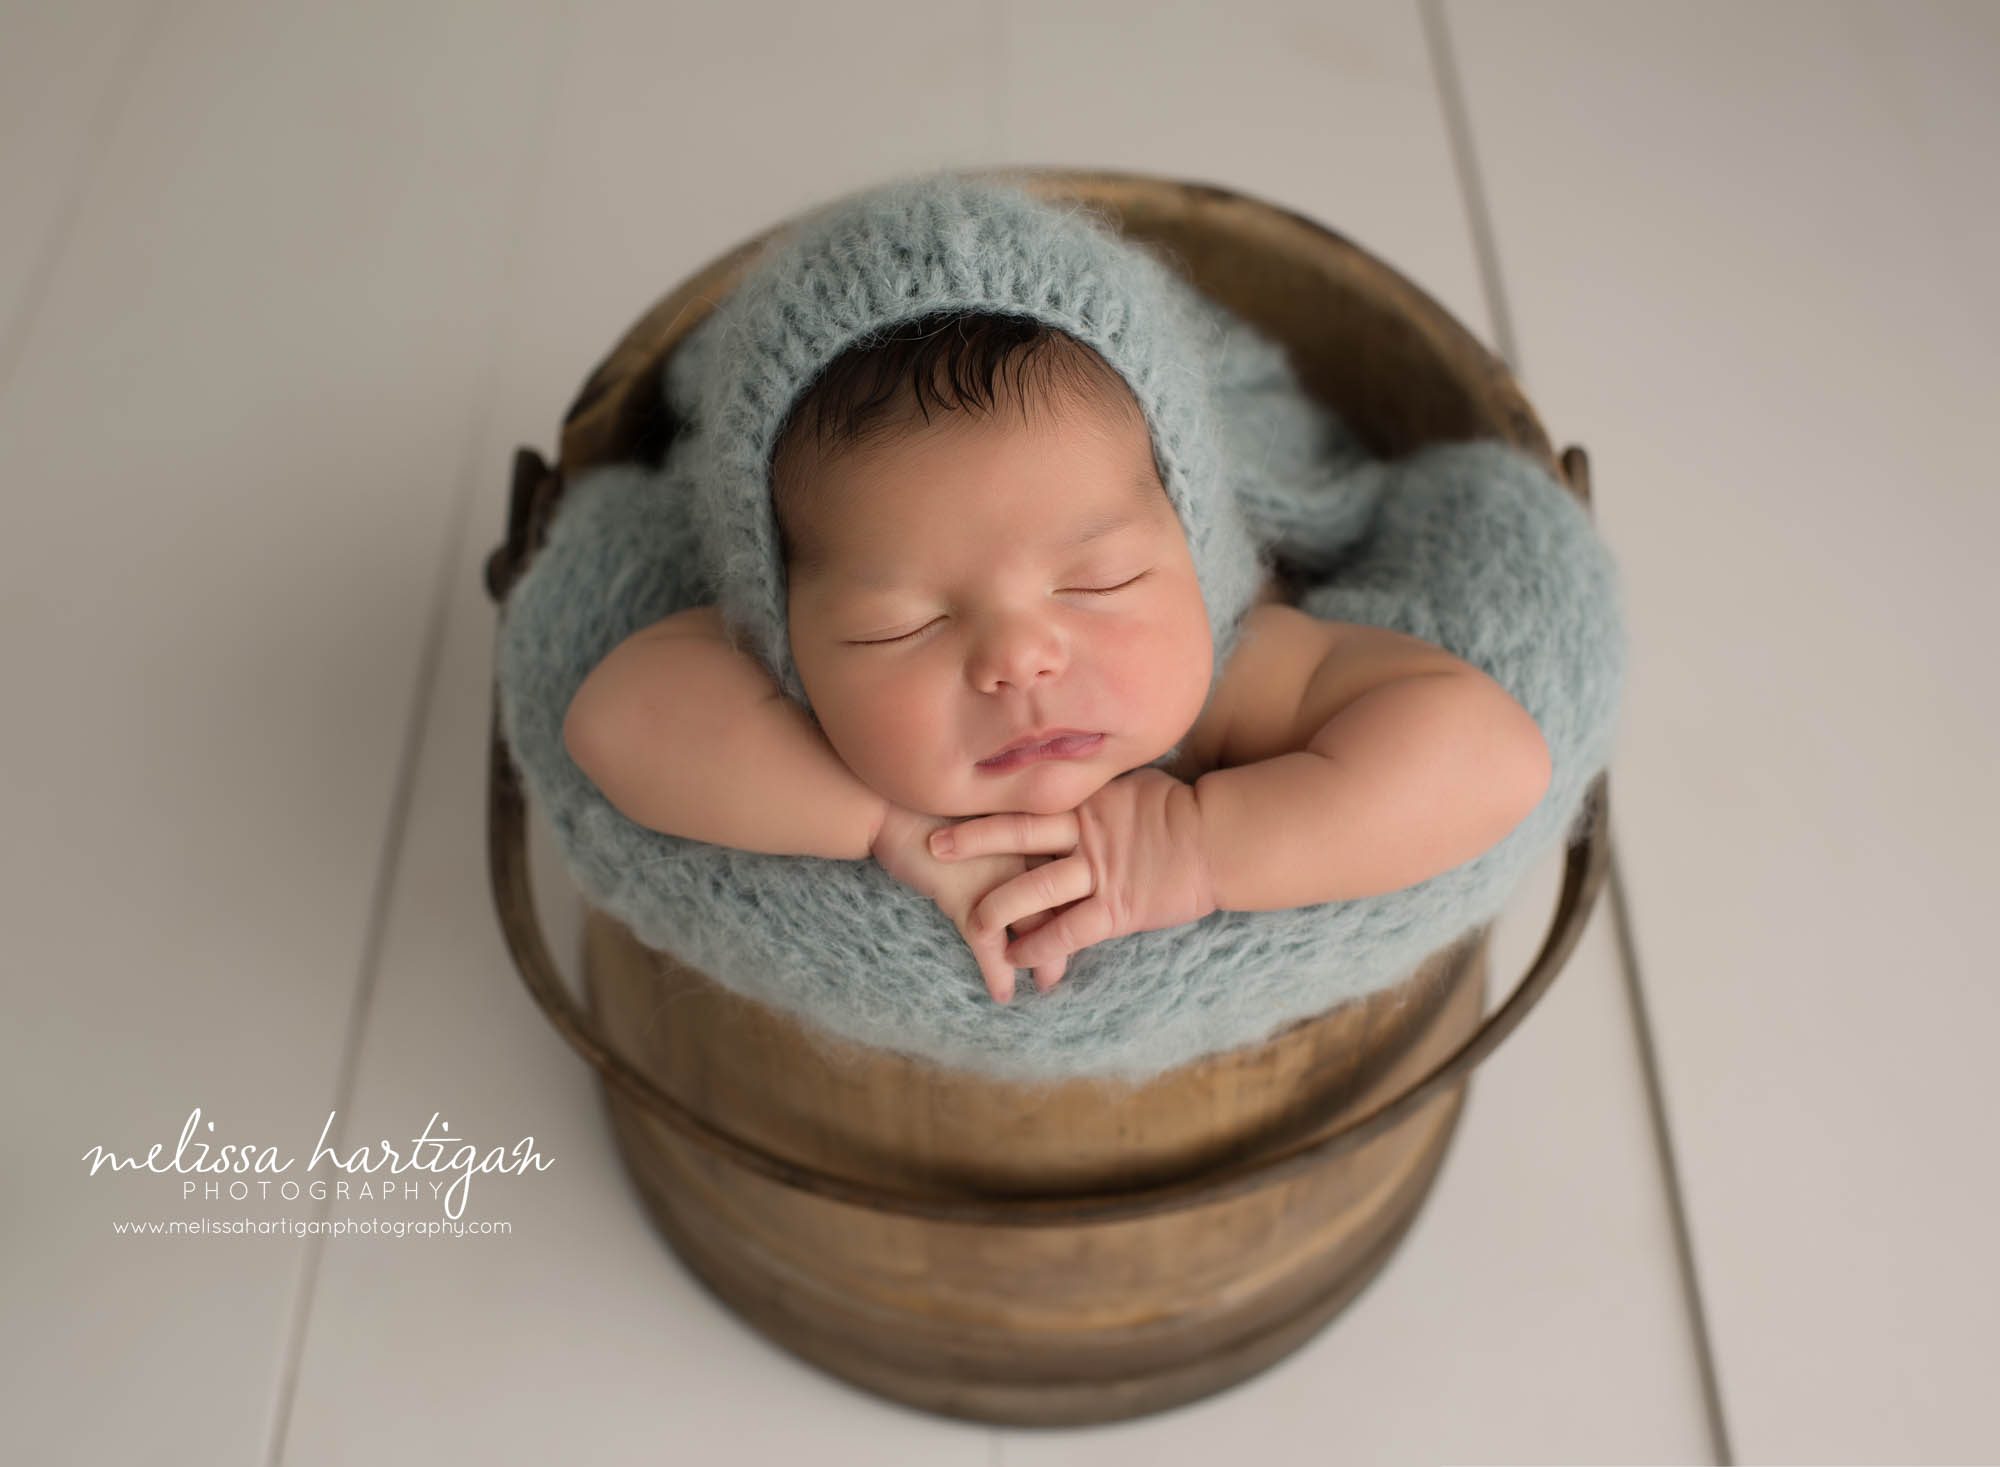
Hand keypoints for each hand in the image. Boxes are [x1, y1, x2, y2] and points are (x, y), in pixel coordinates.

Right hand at [868, 801, 1063, 1004]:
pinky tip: (1003, 994)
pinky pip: (990, 944)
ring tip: (1048, 984)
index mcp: (1034, 827)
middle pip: (1063, 900)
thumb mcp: (986, 821)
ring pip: (1035, 927)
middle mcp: (1025, 849)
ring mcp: (998, 875)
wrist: (889, 805)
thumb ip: (1010, 837)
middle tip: (1076, 955)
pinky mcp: (965, 896)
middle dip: (1072, 934)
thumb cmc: (937, 808)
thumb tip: (1027, 860)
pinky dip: (998, 973)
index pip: (1071, 867)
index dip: (1080, 895)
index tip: (1089, 916)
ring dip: (1044, 961)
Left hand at [925, 767, 1218, 991]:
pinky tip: (1015, 958)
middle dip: (973, 841)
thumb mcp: (1132, 784)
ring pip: (1037, 887)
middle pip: (1019, 833)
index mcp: (1088, 799)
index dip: (988, 799)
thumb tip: (1067, 771)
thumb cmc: (1182, 811)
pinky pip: (1069, 930)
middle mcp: (1086, 832)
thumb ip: (1095, 786)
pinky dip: (1040, 946)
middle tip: (933, 845)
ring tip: (970, 920)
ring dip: (998, 905)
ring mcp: (1100, 870)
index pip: (1029, 797)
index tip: (950, 797)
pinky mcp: (1117, 908)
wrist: (1223, 840)